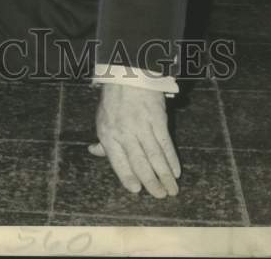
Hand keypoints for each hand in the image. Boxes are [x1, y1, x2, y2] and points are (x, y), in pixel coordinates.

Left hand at [89, 84, 180, 198]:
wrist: (129, 76)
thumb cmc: (114, 100)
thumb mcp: (102, 119)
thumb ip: (103, 139)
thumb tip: (95, 152)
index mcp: (108, 134)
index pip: (118, 162)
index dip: (127, 177)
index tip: (136, 190)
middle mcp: (125, 132)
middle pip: (139, 163)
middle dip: (151, 182)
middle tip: (160, 196)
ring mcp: (142, 126)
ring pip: (155, 156)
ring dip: (165, 176)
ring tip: (172, 190)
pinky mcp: (158, 119)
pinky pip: (165, 143)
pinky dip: (172, 159)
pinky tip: (175, 171)